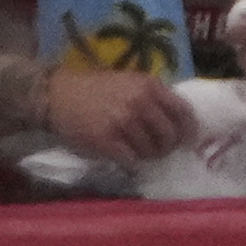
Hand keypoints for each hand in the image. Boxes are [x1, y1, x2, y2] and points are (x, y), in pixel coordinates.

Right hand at [42, 58, 196, 159]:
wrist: (57, 95)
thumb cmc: (95, 89)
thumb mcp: (128, 82)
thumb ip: (153, 97)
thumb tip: (179, 122)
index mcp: (148, 85)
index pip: (183, 112)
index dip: (189, 130)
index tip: (187, 141)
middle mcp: (139, 102)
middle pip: (170, 136)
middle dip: (166, 147)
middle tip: (157, 150)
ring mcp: (124, 123)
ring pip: (152, 151)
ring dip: (146, 156)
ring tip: (135, 151)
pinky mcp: (108, 142)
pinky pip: (132, 161)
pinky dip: (131, 163)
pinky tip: (123, 157)